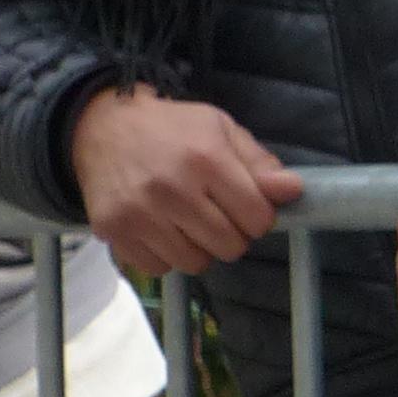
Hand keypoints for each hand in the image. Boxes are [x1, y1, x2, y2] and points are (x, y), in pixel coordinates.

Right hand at [68, 86, 301, 276]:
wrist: (104, 127)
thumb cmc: (172, 128)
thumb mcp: (222, 130)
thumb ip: (259, 164)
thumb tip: (293, 191)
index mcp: (208, 159)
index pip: (257, 217)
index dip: (260, 217)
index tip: (249, 209)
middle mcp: (173, 189)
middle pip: (228, 245)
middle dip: (233, 236)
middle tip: (220, 217)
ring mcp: (140, 214)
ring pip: (194, 263)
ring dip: (200, 249)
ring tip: (191, 224)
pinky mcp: (114, 231)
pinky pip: (157, 268)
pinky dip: (166, 256)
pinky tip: (163, 231)